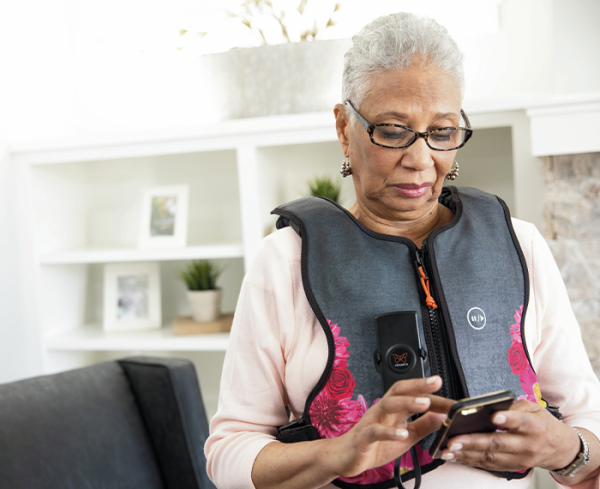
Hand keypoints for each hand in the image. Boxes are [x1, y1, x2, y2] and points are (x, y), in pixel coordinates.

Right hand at [329, 376, 454, 477]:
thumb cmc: (375, 444)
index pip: (414, 396)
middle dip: (418, 385)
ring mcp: (372, 421)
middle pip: (399, 391)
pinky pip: (376, 431)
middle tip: (435, 382)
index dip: (433, 396)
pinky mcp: (364, 437)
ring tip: (424, 403)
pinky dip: (389, 432)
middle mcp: (383, 411)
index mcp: (395, 409)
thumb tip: (443, 416)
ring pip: (388, 405)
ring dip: (407, 402)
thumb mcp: (406, 436)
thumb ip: (424, 426)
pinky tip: (402, 434)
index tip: (451, 400)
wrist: (347, 456)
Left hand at [438, 400, 579, 471]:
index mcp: (534, 425)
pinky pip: (488, 464)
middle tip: (454, 440)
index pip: (521, 421)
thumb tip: (487, 407)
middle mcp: (527, 444)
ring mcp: (519, 459)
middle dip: (473, 442)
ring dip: (466, 454)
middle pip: (499, 443)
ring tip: (447, 449)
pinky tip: (455, 456)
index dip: (508, 419)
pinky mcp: (511, 467)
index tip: (494, 417)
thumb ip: (512, 407)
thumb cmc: (542, 423)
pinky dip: (470, 460)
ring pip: (490, 457)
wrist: (559, 448)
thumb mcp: (533, 408)